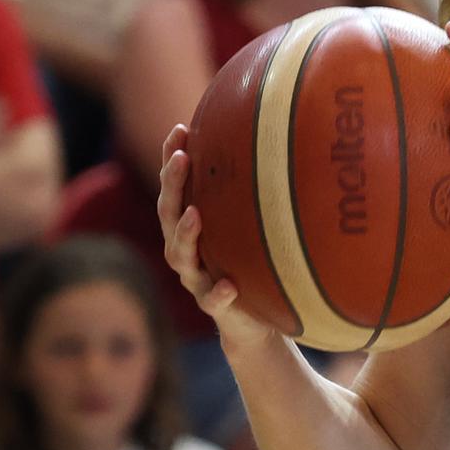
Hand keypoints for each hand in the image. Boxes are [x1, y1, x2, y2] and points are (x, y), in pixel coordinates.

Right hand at [157, 125, 276, 349]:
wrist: (251, 321)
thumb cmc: (248, 263)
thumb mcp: (248, 227)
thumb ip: (251, 195)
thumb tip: (280, 142)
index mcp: (189, 225)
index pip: (175, 187)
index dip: (172, 158)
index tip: (181, 129)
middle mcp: (184, 249)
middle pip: (169, 213)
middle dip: (173, 184)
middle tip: (183, 159)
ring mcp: (197, 278)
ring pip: (181, 255)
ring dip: (186, 234)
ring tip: (194, 214)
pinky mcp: (214, 306)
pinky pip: (213, 300)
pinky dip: (218, 292)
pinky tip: (228, 284)